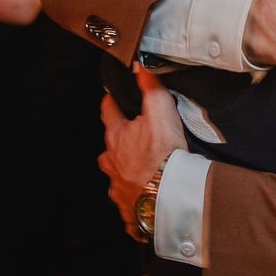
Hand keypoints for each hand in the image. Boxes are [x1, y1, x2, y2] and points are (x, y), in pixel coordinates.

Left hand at [97, 67, 186, 239]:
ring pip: (116, 178)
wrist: (167, 196)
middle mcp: (112, 164)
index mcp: (116, 138)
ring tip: (137, 174)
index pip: (107, 114)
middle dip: (116, 146)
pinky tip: (143, 203)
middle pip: (108, 151)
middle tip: (129, 140)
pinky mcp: (128, 210)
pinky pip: (128, 206)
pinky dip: (134, 203)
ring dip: (123, 175)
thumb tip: (139, 65)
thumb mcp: (159, 111)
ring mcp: (118, 188)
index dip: (110, 103)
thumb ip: (149, 86)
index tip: (110, 98)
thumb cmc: (162, 154)